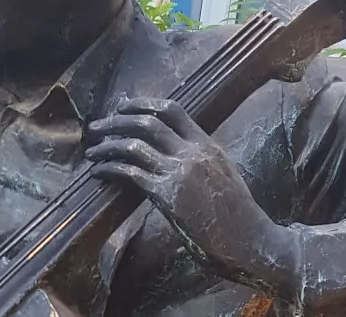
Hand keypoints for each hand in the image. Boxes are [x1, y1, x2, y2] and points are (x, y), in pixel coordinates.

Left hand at [86, 97, 298, 295]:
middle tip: (95, 127)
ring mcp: (180, 173)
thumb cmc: (238, 212)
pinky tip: (98, 173)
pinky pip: (130, 174)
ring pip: (133, 146)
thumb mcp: (222, 171)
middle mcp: (192, 153)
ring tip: (91, 151)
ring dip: (106, 145)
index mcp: (207, 144)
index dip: (142, 103)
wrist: (255, 242)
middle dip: (115, 121)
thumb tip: (171, 145)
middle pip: (145, 123)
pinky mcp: (168, 195)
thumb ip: (198, 155)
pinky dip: (109, 169)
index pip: (171, 109)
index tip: (121, 106)